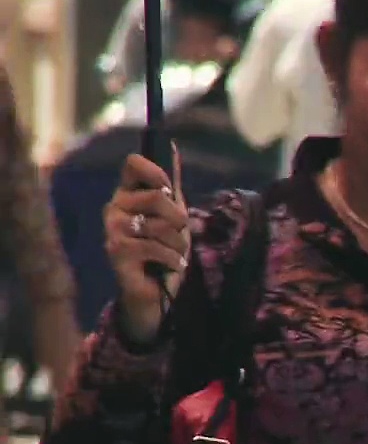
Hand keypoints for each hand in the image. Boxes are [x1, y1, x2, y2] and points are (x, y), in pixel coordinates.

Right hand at [102, 150, 189, 344]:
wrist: (158, 293)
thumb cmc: (165, 252)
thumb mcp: (174, 217)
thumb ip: (172, 186)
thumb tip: (172, 149)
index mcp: (127, 195)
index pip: (133, 164)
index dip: (157, 172)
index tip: (170, 190)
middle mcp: (114, 208)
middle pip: (157, 196)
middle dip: (180, 218)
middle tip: (180, 234)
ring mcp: (112, 230)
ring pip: (160, 225)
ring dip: (179, 244)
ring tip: (175, 255)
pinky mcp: (115, 252)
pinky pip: (155, 247)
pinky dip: (173, 260)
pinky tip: (172, 267)